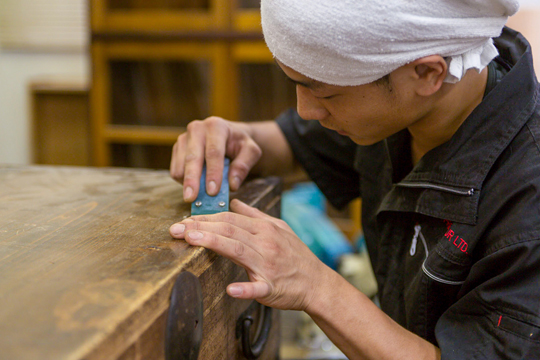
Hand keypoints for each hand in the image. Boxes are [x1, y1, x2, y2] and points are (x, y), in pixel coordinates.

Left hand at [169, 199, 328, 310]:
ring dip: (214, 244)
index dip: (205, 218)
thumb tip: (236, 202)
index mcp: (264, 230)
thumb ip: (255, 215)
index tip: (184, 220)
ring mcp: (268, 266)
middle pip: (229, 231)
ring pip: (238, 251)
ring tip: (192, 240)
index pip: (230, 219)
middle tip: (177, 228)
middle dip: (201, 227)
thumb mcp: (279, 228)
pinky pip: (257, 288)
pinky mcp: (271, 288)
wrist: (317, 282)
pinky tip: (231, 290)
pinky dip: (245, 289)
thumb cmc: (296, 255)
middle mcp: (265, 244)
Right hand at [170, 117, 261, 201]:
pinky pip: (175, 170)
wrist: (229, 136)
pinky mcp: (177, 149)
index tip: (212, 191)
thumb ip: (244, 166)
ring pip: (180, 165)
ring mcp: (184, 138)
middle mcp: (197, 129)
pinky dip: (183, 181)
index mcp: (216, 126)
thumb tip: (232, 185)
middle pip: (192, 157)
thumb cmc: (240, 144)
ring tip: (199, 196)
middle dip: (192, 179)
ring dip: (187, 183)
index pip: (214, 152)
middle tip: (191, 198)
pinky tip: (196, 185)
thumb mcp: (251, 151)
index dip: (213, 173)